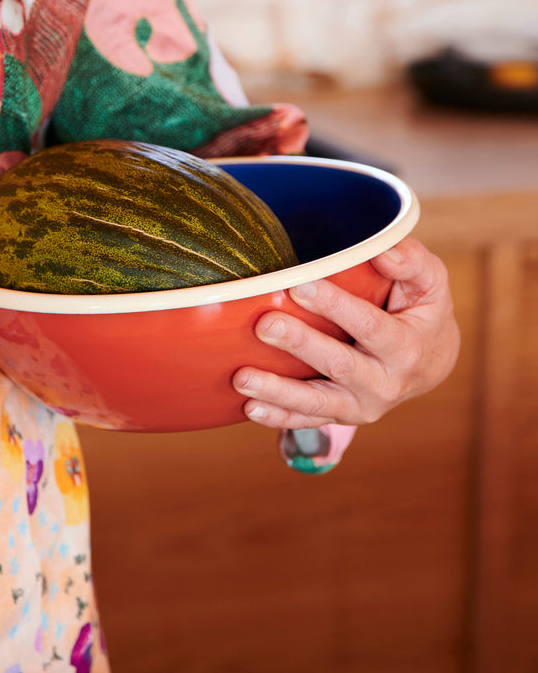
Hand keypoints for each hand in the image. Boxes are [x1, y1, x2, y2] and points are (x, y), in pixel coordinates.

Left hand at [233, 236, 459, 429]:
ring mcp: (362, 406)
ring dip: (278, 392)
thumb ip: (411, 262)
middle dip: (300, 344)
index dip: (334, 306)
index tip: (298, 286)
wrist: (430, 362)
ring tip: (242, 378)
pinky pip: (307, 422)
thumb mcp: (430, 283)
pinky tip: (249, 407)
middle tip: (264, 325)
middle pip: (339, 365)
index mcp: (406, 348)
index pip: (369, 326)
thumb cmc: (422, 311)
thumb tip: (382, 251)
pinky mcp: (342, 416)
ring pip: (317, 403)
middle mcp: (386, 383)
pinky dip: (278, 417)